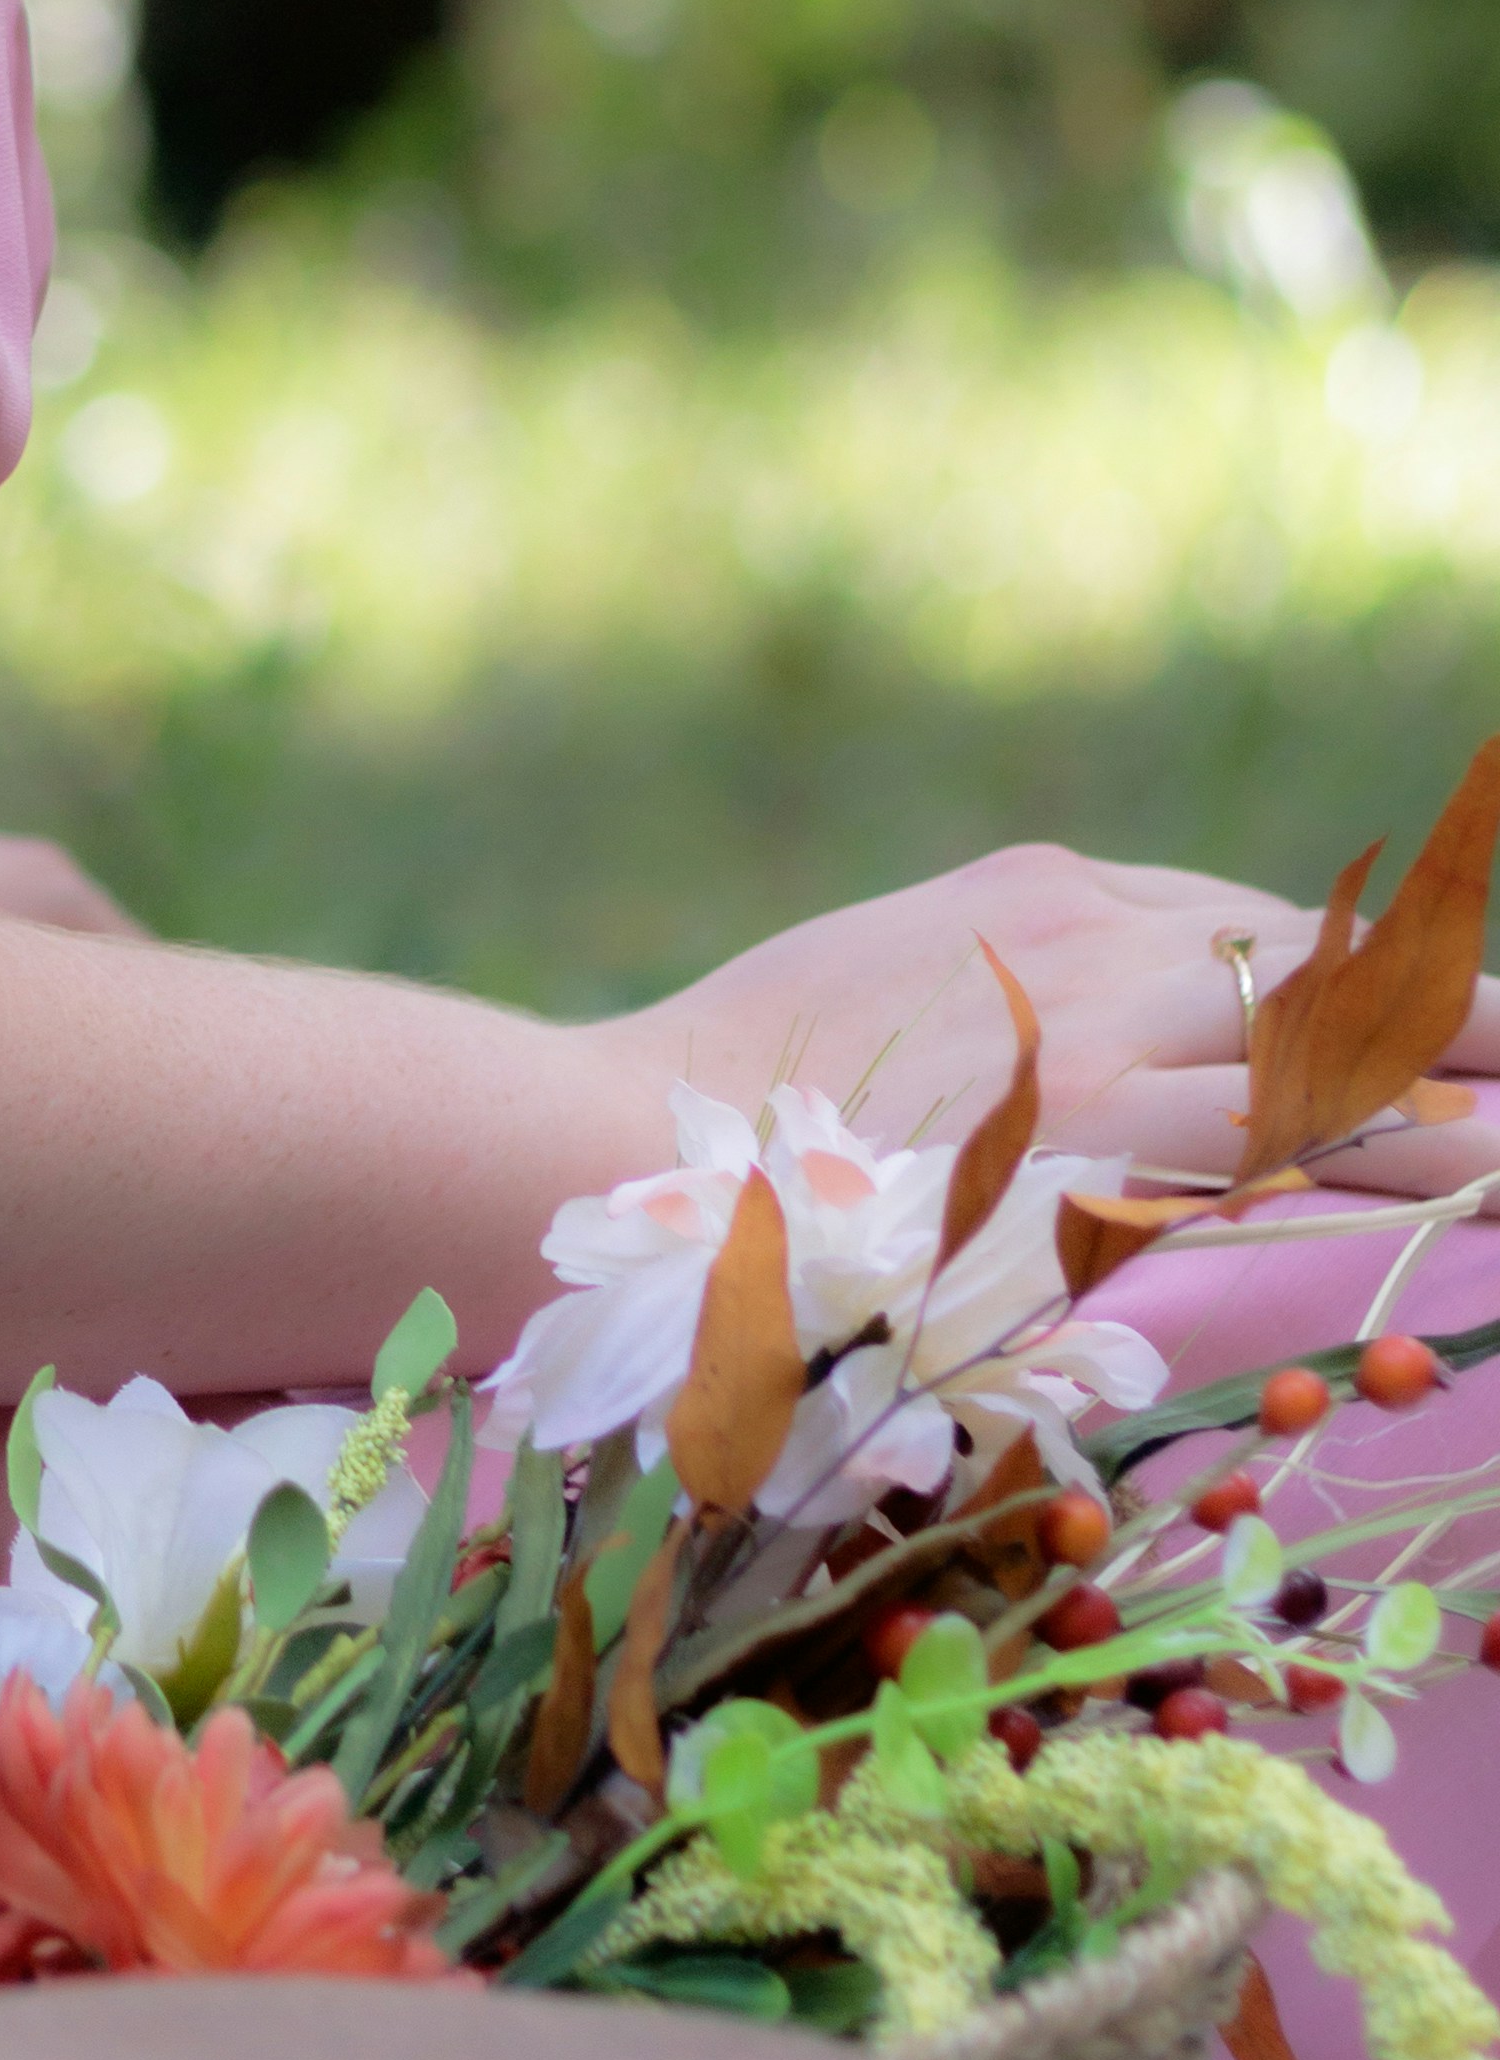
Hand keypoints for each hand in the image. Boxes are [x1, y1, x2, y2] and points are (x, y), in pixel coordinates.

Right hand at [610, 840, 1499, 1205]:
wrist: (643, 1153)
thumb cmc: (737, 1092)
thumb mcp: (884, 971)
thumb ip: (998, 972)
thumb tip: (1077, 1027)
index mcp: (1035, 894)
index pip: (1234, 921)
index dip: (1343, 968)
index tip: (1419, 1001)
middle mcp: (1089, 947)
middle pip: (1313, 963)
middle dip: (1445, 1003)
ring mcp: (1101, 1047)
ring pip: (1327, 1046)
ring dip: (1458, 1078)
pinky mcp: (1101, 1150)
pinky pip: (1286, 1145)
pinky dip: (1397, 1150)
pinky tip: (1475, 1165)